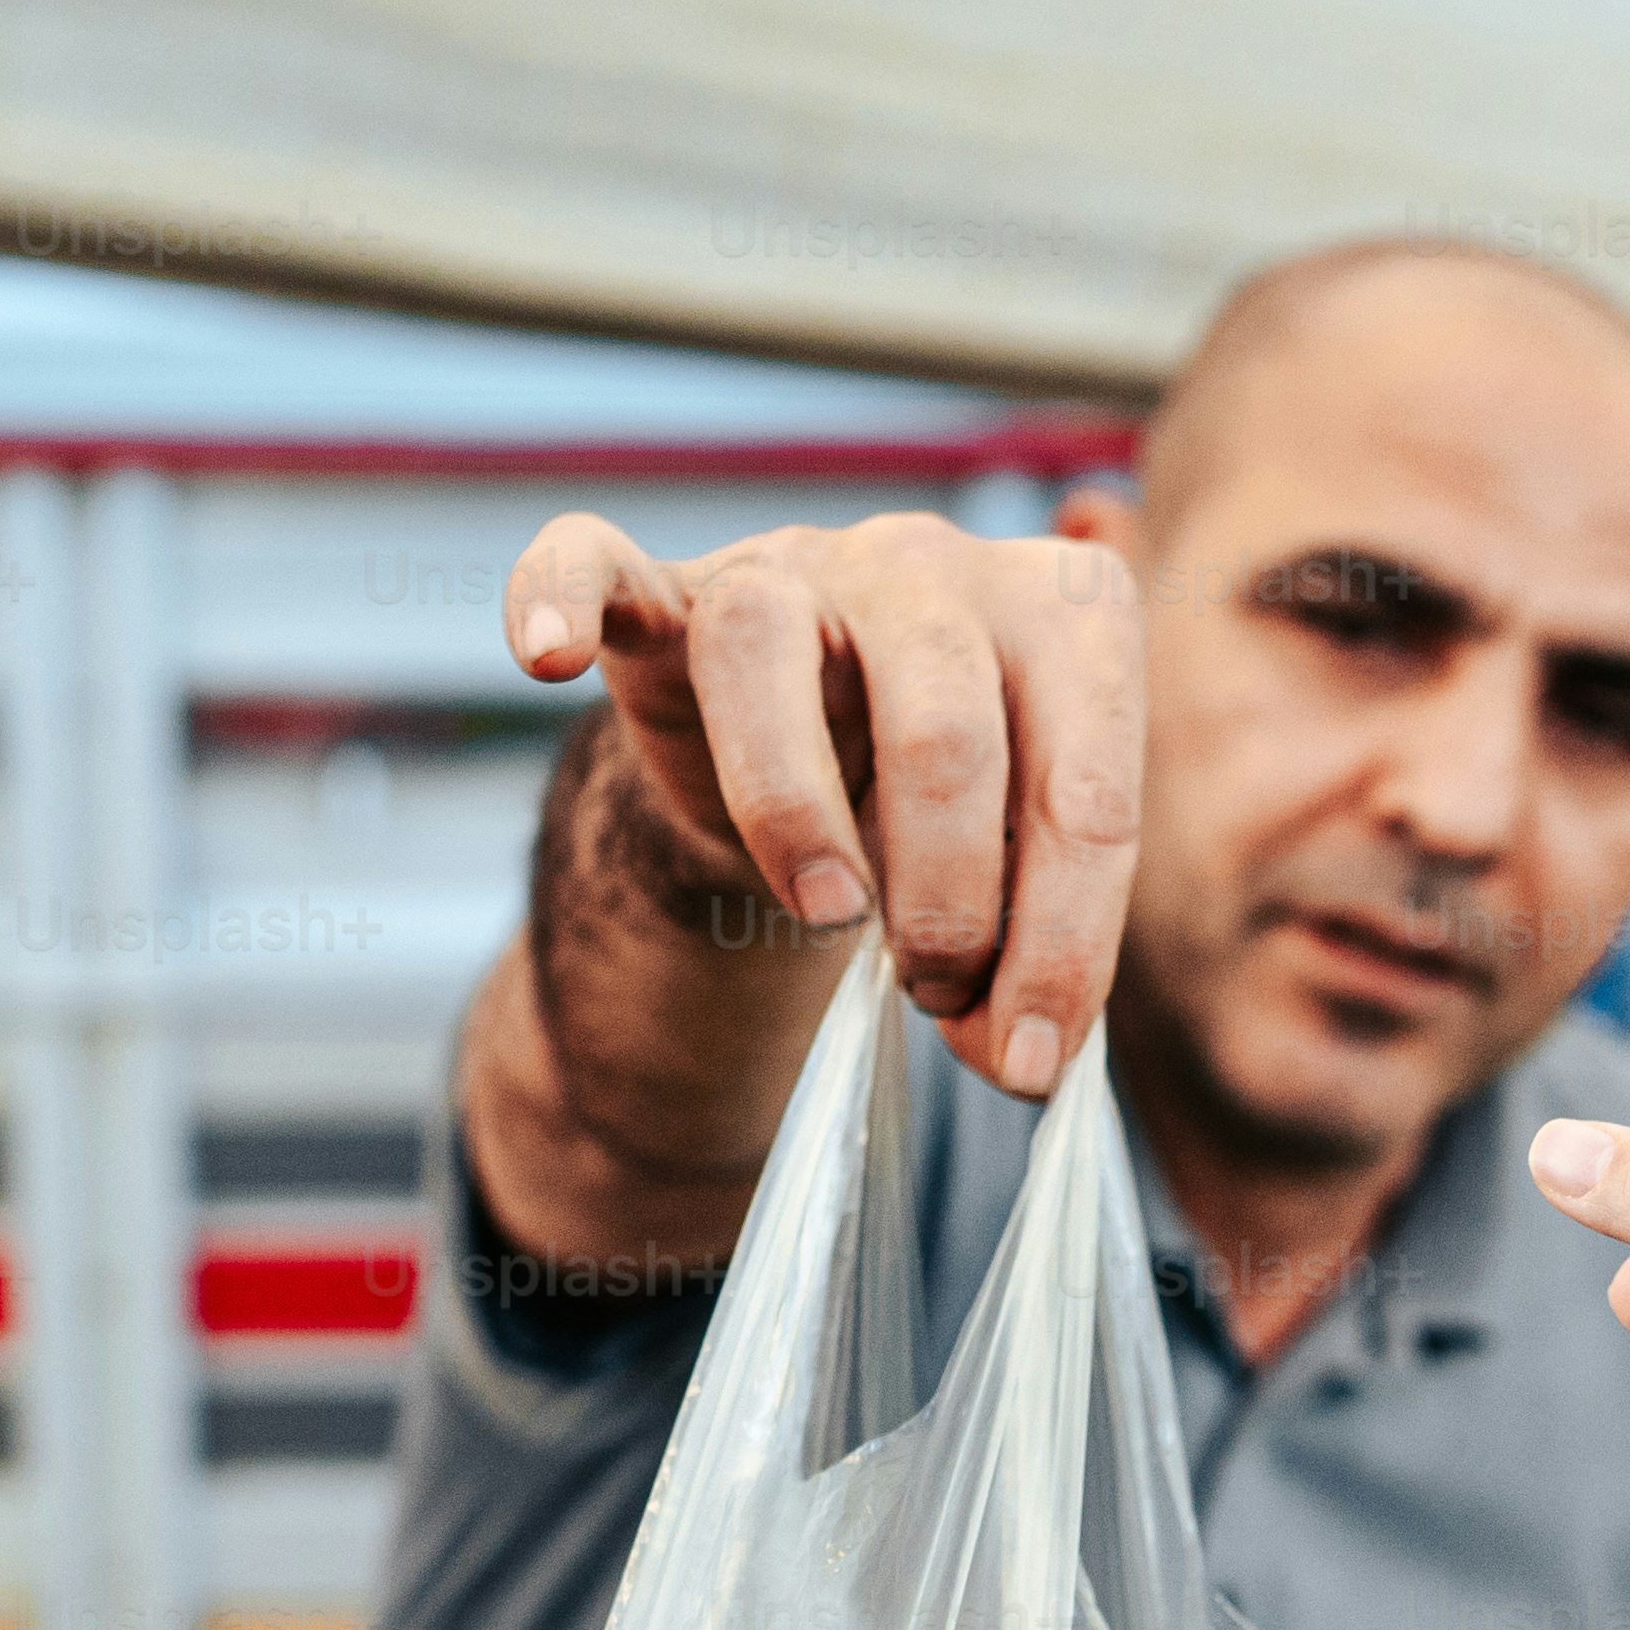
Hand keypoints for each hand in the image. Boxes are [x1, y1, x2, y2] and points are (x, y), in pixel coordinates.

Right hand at [505, 506, 1143, 1096]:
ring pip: (768, 653)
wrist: (823, 759)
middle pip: (945, 732)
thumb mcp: (1018, 877)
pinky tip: (543, 660)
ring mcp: (797, 565)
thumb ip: (1031, 955)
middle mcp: (936, 564)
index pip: (1086, 794)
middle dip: (949, 902)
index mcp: (1070, 618)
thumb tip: (1022, 1065)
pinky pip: (596, 563)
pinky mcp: (670, 592)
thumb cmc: (947, 817)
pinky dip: (558, 598)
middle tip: (931, 991)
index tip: (1027, 1066)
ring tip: (827, 914)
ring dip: (793, 812)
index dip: (1059, 950)